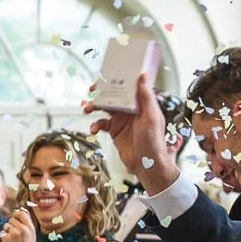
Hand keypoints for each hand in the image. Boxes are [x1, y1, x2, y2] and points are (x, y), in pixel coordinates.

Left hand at [0, 208, 37, 241]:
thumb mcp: (32, 236)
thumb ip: (28, 224)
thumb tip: (23, 211)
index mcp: (30, 228)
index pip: (21, 214)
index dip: (16, 214)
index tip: (14, 217)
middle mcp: (23, 229)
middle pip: (12, 219)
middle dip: (11, 224)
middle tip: (13, 234)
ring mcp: (14, 234)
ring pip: (6, 226)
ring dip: (7, 231)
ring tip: (12, 240)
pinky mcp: (7, 238)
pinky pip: (2, 232)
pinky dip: (4, 236)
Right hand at [87, 65, 174, 190]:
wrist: (146, 165)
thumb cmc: (153, 142)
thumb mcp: (151, 117)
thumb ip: (146, 97)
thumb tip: (143, 76)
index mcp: (141, 104)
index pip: (127, 88)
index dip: (115, 81)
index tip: (105, 78)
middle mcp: (130, 110)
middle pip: (113, 96)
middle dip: (100, 93)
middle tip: (90, 92)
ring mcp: (122, 120)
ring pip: (104, 108)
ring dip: (94, 107)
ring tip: (86, 108)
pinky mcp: (115, 131)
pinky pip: (101, 124)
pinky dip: (95, 125)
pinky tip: (93, 129)